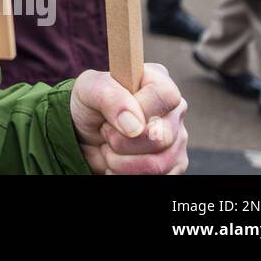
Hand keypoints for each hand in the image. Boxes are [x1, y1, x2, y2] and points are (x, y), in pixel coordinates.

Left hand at [70, 63, 188, 174]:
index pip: (165, 96)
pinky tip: (118, 162)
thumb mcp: (88, 89)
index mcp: (158, 81)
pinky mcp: (174, 166)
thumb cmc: (89, 105)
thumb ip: (109, 95)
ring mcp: (177, 141)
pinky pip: (157, 179)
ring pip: (157, 164)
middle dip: (120, 140)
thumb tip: (134, 125)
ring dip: (120, 161)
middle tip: (106, 132)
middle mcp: (173, 111)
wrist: (83, 136)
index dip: (138, 109)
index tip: (114, 115)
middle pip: (160, 137)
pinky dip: (126, 175)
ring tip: (110, 148)